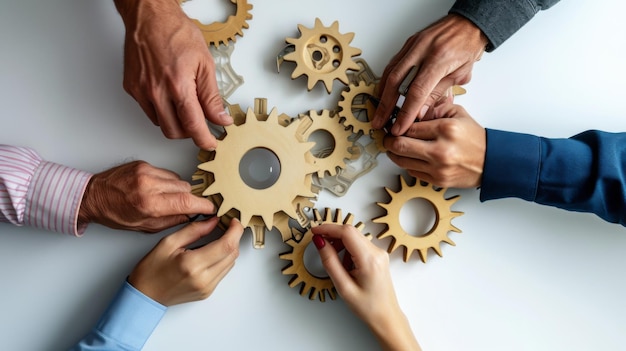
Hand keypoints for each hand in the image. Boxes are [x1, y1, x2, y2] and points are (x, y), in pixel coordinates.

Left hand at [78, 161, 214, 232]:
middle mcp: (148, 185)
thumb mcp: (144, 226)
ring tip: (165, 198)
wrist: (92, 196)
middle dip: (188, 198)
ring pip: (178, 179)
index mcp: (149, 204)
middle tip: (182, 206)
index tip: (211, 208)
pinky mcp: (144, 163)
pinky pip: (166, 172)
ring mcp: (146, 172)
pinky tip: (156, 188)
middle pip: (185, 188)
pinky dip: (166, 181)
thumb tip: (191, 216)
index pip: (186, 201)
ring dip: (177, 189)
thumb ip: (171, 221)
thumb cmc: (113, 214)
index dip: (203, 205)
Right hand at [114, 0, 232, 149]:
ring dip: (175, 122)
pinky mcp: (131, 88)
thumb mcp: (205, 63)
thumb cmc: (176, 32)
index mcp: (178, 85)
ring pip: (160, 124)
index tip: (210, 143)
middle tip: (201, 124)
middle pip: (174, 131)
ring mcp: (141, 91)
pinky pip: (148, 111)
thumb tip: (220, 118)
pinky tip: (169, 96)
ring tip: (185, 105)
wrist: (149, 17)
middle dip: (189, 133)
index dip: (203, 139)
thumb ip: (212, 96)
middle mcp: (156, 91)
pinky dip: (161, 110)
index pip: (192, 124)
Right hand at [128, 217, 243, 305]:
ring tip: (219, 237)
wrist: (145, 296)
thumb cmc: (151, 270)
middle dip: (234, 237)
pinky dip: (222, 259)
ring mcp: (207, 288)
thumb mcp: (168, 242)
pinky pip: (224, 271)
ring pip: (231, 263)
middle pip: (233, 254)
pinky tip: (212, 252)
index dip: (235, 230)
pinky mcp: (208, 292)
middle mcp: (203, 279)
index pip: (227, 245)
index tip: (233, 220)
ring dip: (229, 248)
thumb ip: (194, 230)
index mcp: (192, 264)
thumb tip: (213, 221)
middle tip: (228, 226)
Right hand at [312, 224, 419, 350]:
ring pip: (354, 237)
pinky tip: (346, 266)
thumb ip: (330, 262)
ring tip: (338, 266)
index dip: (328, 228)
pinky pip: (359, 245)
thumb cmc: (367, 307)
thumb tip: (320, 242)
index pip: (347, 232)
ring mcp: (379, 253)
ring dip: (340, 245)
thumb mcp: (343, 286)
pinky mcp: (378, 256)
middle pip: (351, 232)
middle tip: (320, 245)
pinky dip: (348, 250)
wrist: (386, 317)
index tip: (314, 231)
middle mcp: (377, 252)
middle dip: (333, 235)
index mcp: (369, 260)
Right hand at [372, 14, 487, 135]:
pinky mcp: (408, 44)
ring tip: (379, 111)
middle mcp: (422, 51)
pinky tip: (383, 92)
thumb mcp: (459, 74)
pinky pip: (392, 64)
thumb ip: (438, 93)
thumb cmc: (467, 47)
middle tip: (380, 123)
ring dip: (382, 95)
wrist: (468, 23)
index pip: (417, 91)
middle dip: (386, 106)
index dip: (406, 112)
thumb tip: (420, 113)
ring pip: (390, 73)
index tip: (399, 127)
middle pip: (396, 82)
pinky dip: (385, 80)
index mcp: (439, 60)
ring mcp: (413, 45)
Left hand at [384, 103, 485, 187]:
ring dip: (394, 153)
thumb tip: (411, 112)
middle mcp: (440, 150)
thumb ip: (434, 109)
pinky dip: (407, 163)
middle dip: (388, 140)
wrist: (491, 161)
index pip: (408, 126)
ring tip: (397, 146)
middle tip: (388, 137)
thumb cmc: (474, 137)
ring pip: (401, 161)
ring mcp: (438, 168)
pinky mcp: (437, 181)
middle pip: (398, 145)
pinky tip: (412, 156)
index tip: (393, 124)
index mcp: (445, 129)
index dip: (396, 125)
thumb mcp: (457, 113)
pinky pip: (411, 171)